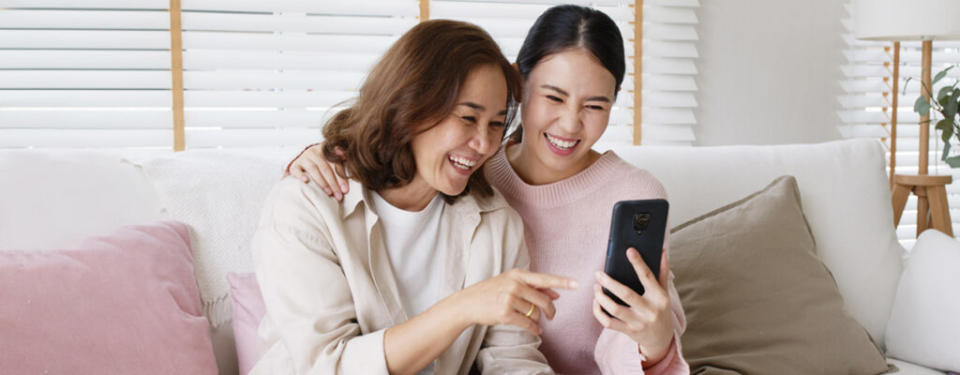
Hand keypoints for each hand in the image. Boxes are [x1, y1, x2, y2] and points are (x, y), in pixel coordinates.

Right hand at [286, 143, 349, 199]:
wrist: (301, 160)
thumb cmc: (320, 163)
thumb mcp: (330, 158)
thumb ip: (338, 158)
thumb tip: (345, 156)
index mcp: (325, 150)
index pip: (335, 164)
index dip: (341, 177)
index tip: (345, 190)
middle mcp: (314, 152)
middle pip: (325, 168)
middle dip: (333, 183)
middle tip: (338, 196)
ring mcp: (303, 158)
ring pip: (313, 169)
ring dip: (322, 182)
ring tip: (329, 193)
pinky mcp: (294, 165)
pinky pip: (296, 170)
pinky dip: (301, 175)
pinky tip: (306, 181)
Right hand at [447, 269, 577, 334]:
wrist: (468, 303)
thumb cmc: (491, 291)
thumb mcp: (511, 283)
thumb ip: (534, 287)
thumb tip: (556, 294)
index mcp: (517, 274)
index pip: (544, 278)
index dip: (562, 282)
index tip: (577, 284)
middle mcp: (514, 285)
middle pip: (543, 300)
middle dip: (550, 310)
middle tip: (552, 315)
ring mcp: (509, 299)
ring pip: (535, 313)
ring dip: (536, 319)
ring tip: (528, 318)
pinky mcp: (505, 314)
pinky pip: (528, 324)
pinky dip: (534, 329)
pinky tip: (535, 330)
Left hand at [592, 248, 674, 364]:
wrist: (661, 338)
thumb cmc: (660, 309)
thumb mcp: (664, 292)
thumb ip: (662, 272)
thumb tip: (662, 252)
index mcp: (659, 297)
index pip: (648, 277)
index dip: (638, 263)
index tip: (629, 251)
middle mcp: (649, 310)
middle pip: (626, 294)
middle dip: (609, 282)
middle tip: (598, 273)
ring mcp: (638, 322)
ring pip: (614, 309)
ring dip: (601, 297)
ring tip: (596, 287)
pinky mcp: (628, 331)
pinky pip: (608, 323)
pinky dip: (598, 312)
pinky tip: (596, 302)